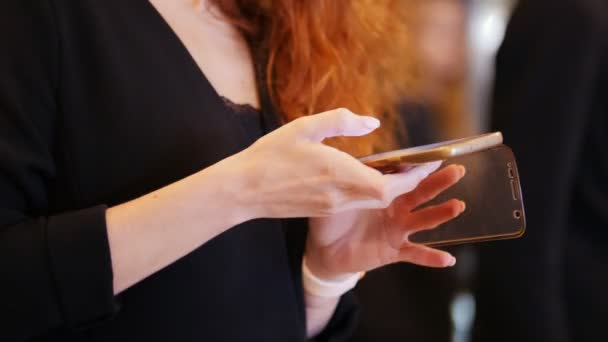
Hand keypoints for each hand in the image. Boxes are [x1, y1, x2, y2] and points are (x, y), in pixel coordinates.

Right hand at [223, 108, 432, 219]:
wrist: (243, 190)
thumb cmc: (270, 156)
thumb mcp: (304, 127)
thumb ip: (341, 121)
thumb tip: (372, 123)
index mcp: (338, 173)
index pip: (388, 184)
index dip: (412, 177)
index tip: (426, 163)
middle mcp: (339, 195)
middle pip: (385, 197)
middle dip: (405, 184)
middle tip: (416, 166)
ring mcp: (331, 206)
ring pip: (372, 202)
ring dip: (389, 189)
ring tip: (397, 169)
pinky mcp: (322, 210)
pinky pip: (356, 203)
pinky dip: (369, 192)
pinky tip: (365, 177)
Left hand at [305, 163, 465, 279]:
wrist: (324, 249)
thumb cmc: (331, 216)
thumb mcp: (338, 193)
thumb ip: (345, 175)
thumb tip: (341, 152)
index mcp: (383, 193)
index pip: (405, 177)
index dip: (420, 166)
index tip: (437, 155)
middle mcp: (396, 209)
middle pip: (421, 193)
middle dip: (440, 182)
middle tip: (458, 170)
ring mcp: (397, 230)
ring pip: (424, 220)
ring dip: (441, 213)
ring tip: (457, 206)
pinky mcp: (394, 250)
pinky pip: (415, 254)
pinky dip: (431, 257)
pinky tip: (448, 259)